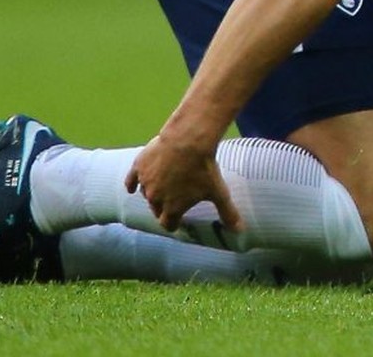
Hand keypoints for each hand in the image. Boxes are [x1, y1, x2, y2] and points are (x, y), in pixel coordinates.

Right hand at [124, 133, 243, 232]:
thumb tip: (241, 231)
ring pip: (145, 193)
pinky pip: (131, 179)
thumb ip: (228, 213)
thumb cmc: (204, 168)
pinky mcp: (139, 166)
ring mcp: (145, 182)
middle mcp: (155, 199)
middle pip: (156, 209)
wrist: (188, 140)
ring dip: (152, 193)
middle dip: (164, 208)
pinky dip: (131, 183)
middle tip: (172, 201)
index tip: (177, 222)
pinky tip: (131, 186)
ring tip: (161, 187)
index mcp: (172, 209)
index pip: (168, 225)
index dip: (174, 224)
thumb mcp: (219, 192)